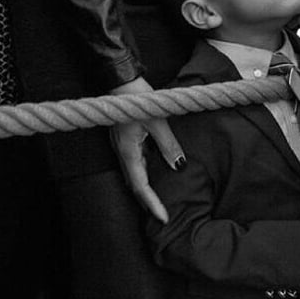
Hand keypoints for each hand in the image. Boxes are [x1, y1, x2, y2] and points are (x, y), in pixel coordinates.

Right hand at [109, 77, 185, 223]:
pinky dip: (143, 174)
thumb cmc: (138, 99)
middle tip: (163, 215)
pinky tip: (154, 173)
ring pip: (133, 175)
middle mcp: (122, 153)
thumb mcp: (159, 123)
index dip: (152, 204)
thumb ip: (168, 145)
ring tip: (159, 201)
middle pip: (134, 186)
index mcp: (128, 152)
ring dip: (145, 189)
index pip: (140, 187)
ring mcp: (121, 147)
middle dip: (148, 202)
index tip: (164, 218)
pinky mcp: (124, 140)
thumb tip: (178, 166)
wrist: (121, 81)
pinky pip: (134, 163)